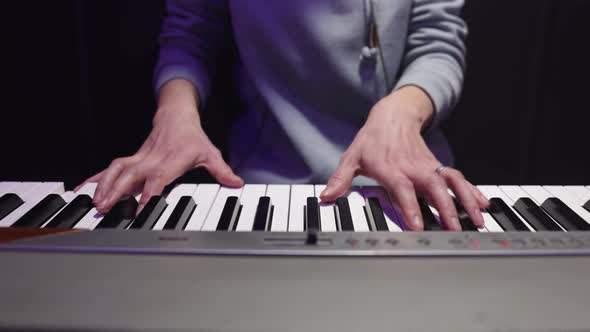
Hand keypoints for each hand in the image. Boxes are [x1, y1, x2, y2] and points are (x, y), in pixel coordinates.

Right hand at [76, 80, 242, 213]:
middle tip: (105, 209)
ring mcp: (138, 159)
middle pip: (129, 176)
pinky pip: (109, 168)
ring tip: (93, 204)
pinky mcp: (130, 159)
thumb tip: (236, 183)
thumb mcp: (210, 153)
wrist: (176, 116)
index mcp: (169, 162)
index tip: (140, 210)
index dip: (148, 195)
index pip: (157, 181)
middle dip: (116, 192)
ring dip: (103, 186)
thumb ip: (221, 171)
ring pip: (115, 171)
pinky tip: (82, 190)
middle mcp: (150, 161)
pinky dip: (95, 179)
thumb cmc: (191, 137)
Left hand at [321, 86, 488, 230]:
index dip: (410, 207)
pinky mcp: (438, 166)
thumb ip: (340, 179)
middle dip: (445, 208)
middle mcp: (414, 168)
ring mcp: (429, 166)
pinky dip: (472, 190)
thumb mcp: (351, 158)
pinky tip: (483, 203)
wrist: (392, 115)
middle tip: (455, 228)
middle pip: (433, 187)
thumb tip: (326, 197)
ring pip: (452, 182)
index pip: (402, 190)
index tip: (417, 225)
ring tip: (478, 219)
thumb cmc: (371, 140)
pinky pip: (458, 178)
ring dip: (465, 200)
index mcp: (391, 168)